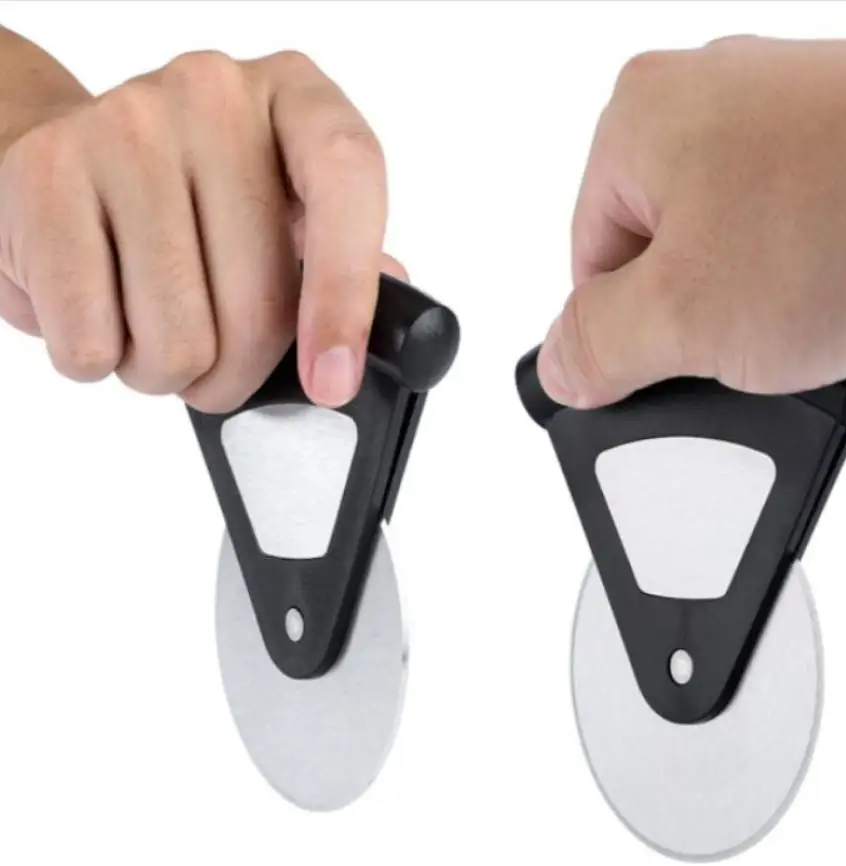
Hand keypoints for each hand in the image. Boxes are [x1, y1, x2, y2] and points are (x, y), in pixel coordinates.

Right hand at [0, 49, 400, 411]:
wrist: (64, 159)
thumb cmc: (193, 202)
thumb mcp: (284, 213)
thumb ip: (342, 265)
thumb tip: (394, 336)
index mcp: (297, 99)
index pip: (349, 179)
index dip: (348, 298)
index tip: (332, 382)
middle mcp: (214, 94)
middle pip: (259, 304)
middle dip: (238, 374)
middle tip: (217, 362)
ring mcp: (124, 125)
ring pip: (177, 340)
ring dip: (169, 373)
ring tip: (152, 328)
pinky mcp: (44, 176)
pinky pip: (92, 342)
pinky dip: (100, 361)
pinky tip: (100, 311)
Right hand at [537, 28, 845, 408]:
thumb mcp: (680, 320)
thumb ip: (599, 350)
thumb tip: (562, 368)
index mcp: (639, 122)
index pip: (591, 263)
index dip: (626, 336)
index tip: (665, 373)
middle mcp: (712, 102)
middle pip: (675, 263)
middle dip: (718, 328)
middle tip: (751, 354)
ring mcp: (794, 119)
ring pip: (754, 262)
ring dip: (789, 319)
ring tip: (827, 330)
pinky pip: (822, 243)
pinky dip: (845, 291)